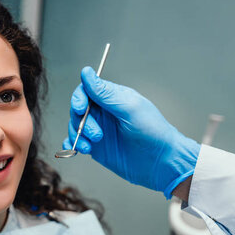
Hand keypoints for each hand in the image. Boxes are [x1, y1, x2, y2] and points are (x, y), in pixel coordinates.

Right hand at [63, 67, 199, 197]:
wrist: (160, 162)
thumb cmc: (152, 132)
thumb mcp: (129, 108)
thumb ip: (105, 93)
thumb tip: (86, 72)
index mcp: (112, 98)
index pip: (87, 90)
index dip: (79, 98)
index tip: (81, 108)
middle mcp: (104, 113)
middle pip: (78, 109)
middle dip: (81, 121)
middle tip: (96, 134)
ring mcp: (99, 130)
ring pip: (75, 126)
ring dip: (78, 134)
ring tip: (91, 145)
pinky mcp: (97, 148)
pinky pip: (76, 142)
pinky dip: (73, 144)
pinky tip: (80, 149)